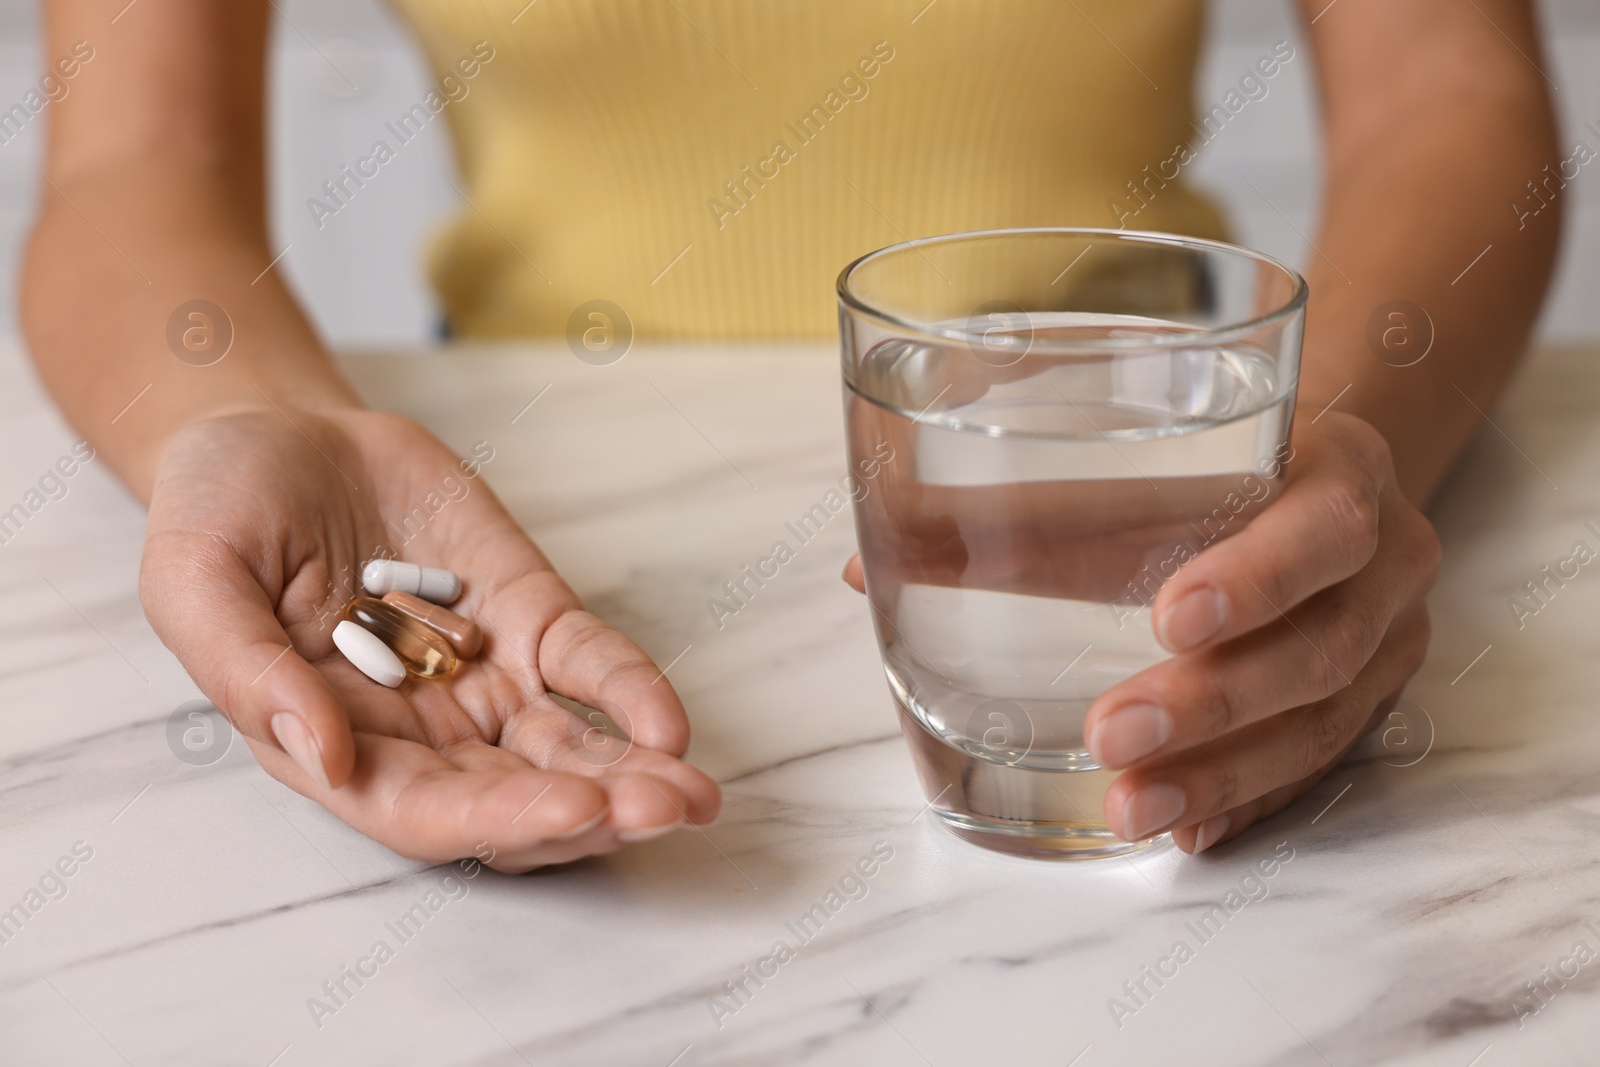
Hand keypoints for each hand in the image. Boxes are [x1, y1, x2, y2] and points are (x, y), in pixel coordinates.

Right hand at [141, 405, 719, 871]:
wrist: (280, 430)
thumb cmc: (220, 511)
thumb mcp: (196, 581)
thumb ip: (250, 673)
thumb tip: (325, 755)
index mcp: (337, 744)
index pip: (428, 812)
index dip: (502, 819)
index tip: (571, 811)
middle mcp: (421, 730)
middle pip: (517, 797)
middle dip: (593, 812)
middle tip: (663, 810)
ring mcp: (483, 674)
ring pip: (568, 747)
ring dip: (632, 773)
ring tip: (691, 792)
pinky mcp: (528, 614)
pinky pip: (588, 665)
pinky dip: (630, 692)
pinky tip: (668, 722)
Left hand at [842, 412, 1438, 853]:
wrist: (1317, 475)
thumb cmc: (1208, 455)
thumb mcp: (1137, 447)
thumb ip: (1014, 499)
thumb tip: (867, 561)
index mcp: (1338, 469)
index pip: (1318, 525)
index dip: (1252, 576)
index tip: (1165, 617)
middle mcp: (1383, 562)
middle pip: (1320, 645)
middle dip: (1213, 698)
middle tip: (1112, 732)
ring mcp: (1385, 643)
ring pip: (1319, 724)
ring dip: (1218, 771)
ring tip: (1127, 807)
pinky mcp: (1368, 705)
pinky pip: (1315, 768)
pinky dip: (1244, 799)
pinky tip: (1183, 829)